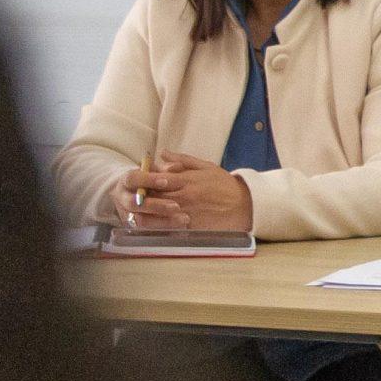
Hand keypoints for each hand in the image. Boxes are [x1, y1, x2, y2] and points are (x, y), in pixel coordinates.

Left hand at [128, 150, 252, 233]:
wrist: (244, 206)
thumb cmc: (225, 185)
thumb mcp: (206, 166)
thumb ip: (182, 160)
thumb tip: (163, 153)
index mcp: (186, 180)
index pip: (157, 178)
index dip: (145, 179)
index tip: (139, 180)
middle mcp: (184, 196)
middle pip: (154, 196)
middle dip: (143, 196)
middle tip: (135, 196)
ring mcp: (186, 212)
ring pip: (158, 213)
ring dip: (146, 212)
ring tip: (140, 211)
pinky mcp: (190, 226)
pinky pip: (168, 226)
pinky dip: (158, 225)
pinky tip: (152, 224)